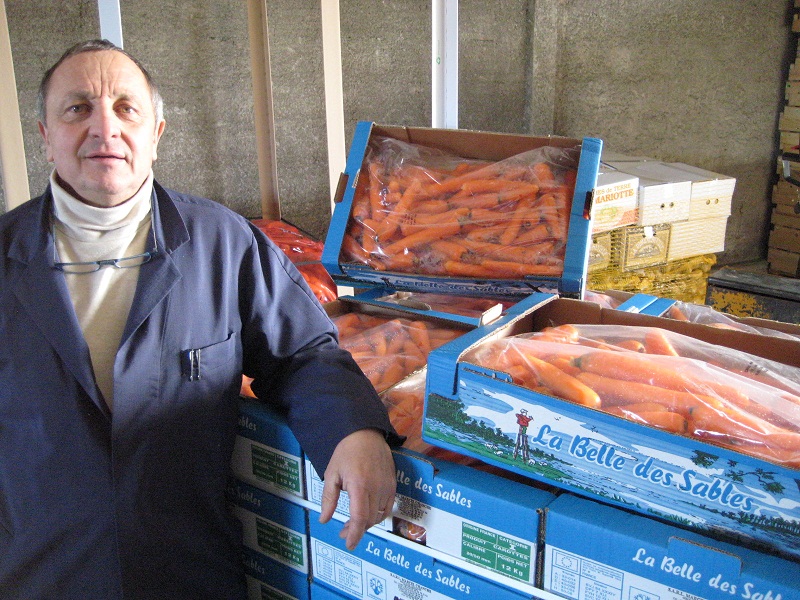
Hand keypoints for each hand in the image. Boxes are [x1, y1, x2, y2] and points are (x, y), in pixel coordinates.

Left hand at [319, 428, 395, 549]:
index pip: (360, 518)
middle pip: (369, 519)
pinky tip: (369, 514)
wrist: (366, 433)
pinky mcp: (393, 483)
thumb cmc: (346, 452)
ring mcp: (387, 486)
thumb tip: (324, 519)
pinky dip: (379, 515)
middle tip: (343, 531)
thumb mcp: (332, 474)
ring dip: (367, 523)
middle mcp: (376, 488)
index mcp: (359, 486)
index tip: (348, 544)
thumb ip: (328, 498)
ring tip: (354, 523)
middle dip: (356, 530)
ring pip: (379, 515)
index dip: (355, 534)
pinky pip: (388, 506)